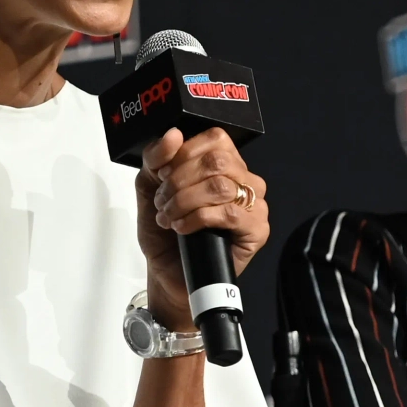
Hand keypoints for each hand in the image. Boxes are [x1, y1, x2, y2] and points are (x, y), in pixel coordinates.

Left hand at [136, 127, 270, 329]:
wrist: (167, 272)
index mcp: (223, 163)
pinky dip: (198, 218)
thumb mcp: (149, 186)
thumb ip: (155, 158)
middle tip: (163, 201)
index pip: (215, 138)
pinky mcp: (257, 230)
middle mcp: (243, 179)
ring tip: (169, 217)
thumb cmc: (163, 231)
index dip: (184, 154)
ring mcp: (254, 204)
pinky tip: (183, 228)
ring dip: (184, 201)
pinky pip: (230, 213)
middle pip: (217, 161)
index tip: (163, 174)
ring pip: (222, 186)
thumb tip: (173, 134)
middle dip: (179, 181)